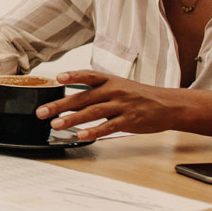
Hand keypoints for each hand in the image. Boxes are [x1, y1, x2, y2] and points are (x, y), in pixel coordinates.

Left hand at [36, 71, 181, 139]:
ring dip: (72, 119)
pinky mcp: (129, 121)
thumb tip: (68, 99)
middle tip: (42, 112)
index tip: (58, 78)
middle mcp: (114, 91)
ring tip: (56, 125)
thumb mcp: (118, 85)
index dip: (73, 76)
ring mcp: (122, 106)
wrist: (169, 105)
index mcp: (110, 80)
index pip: (89, 75)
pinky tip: (81, 135)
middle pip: (83, 97)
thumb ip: (95, 91)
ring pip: (93, 112)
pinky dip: (94, 131)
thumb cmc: (138, 95)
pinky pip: (109, 127)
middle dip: (60, 105)